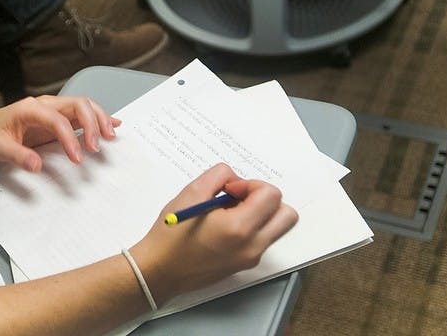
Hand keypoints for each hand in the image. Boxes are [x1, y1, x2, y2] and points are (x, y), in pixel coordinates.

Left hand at [0, 94, 118, 171]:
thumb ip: (18, 156)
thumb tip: (37, 165)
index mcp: (31, 109)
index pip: (58, 120)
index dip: (70, 139)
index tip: (77, 158)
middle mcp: (46, 104)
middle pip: (78, 105)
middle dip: (93, 124)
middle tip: (97, 146)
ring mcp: (54, 108)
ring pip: (84, 106)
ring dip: (100, 119)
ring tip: (110, 136)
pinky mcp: (58, 116)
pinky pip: (82, 113)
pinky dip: (98, 118)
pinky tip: (112, 124)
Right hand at [129, 164, 298, 304]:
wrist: (159, 271)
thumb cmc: (171, 234)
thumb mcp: (191, 192)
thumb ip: (219, 175)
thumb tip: (235, 178)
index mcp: (239, 227)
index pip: (272, 195)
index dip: (251, 184)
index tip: (230, 189)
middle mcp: (252, 246)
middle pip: (286, 214)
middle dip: (265, 199)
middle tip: (239, 198)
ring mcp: (251, 258)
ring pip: (277, 228)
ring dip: (261, 213)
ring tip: (231, 212)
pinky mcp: (246, 265)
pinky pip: (263, 240)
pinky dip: (253, 227)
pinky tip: (226, 226)